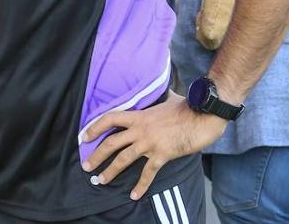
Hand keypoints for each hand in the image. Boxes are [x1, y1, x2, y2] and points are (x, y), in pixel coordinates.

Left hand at [80, 93, 226, 199]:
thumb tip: (165, 94)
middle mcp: (140, 130)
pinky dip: (141, 185)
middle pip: (111, 142)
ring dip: (111, 171)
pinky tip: (134, 195)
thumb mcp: (169, 99)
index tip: (84, 136)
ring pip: (123, 159)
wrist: (203, 116)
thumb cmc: (188, 106)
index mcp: (139, 116)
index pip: (110, 118)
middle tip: (87, 166)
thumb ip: (161, 99)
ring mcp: (150, 143)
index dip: (94, 127)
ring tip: (101, 180)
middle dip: (96, 155)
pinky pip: (148, 172)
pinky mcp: (162, 154)